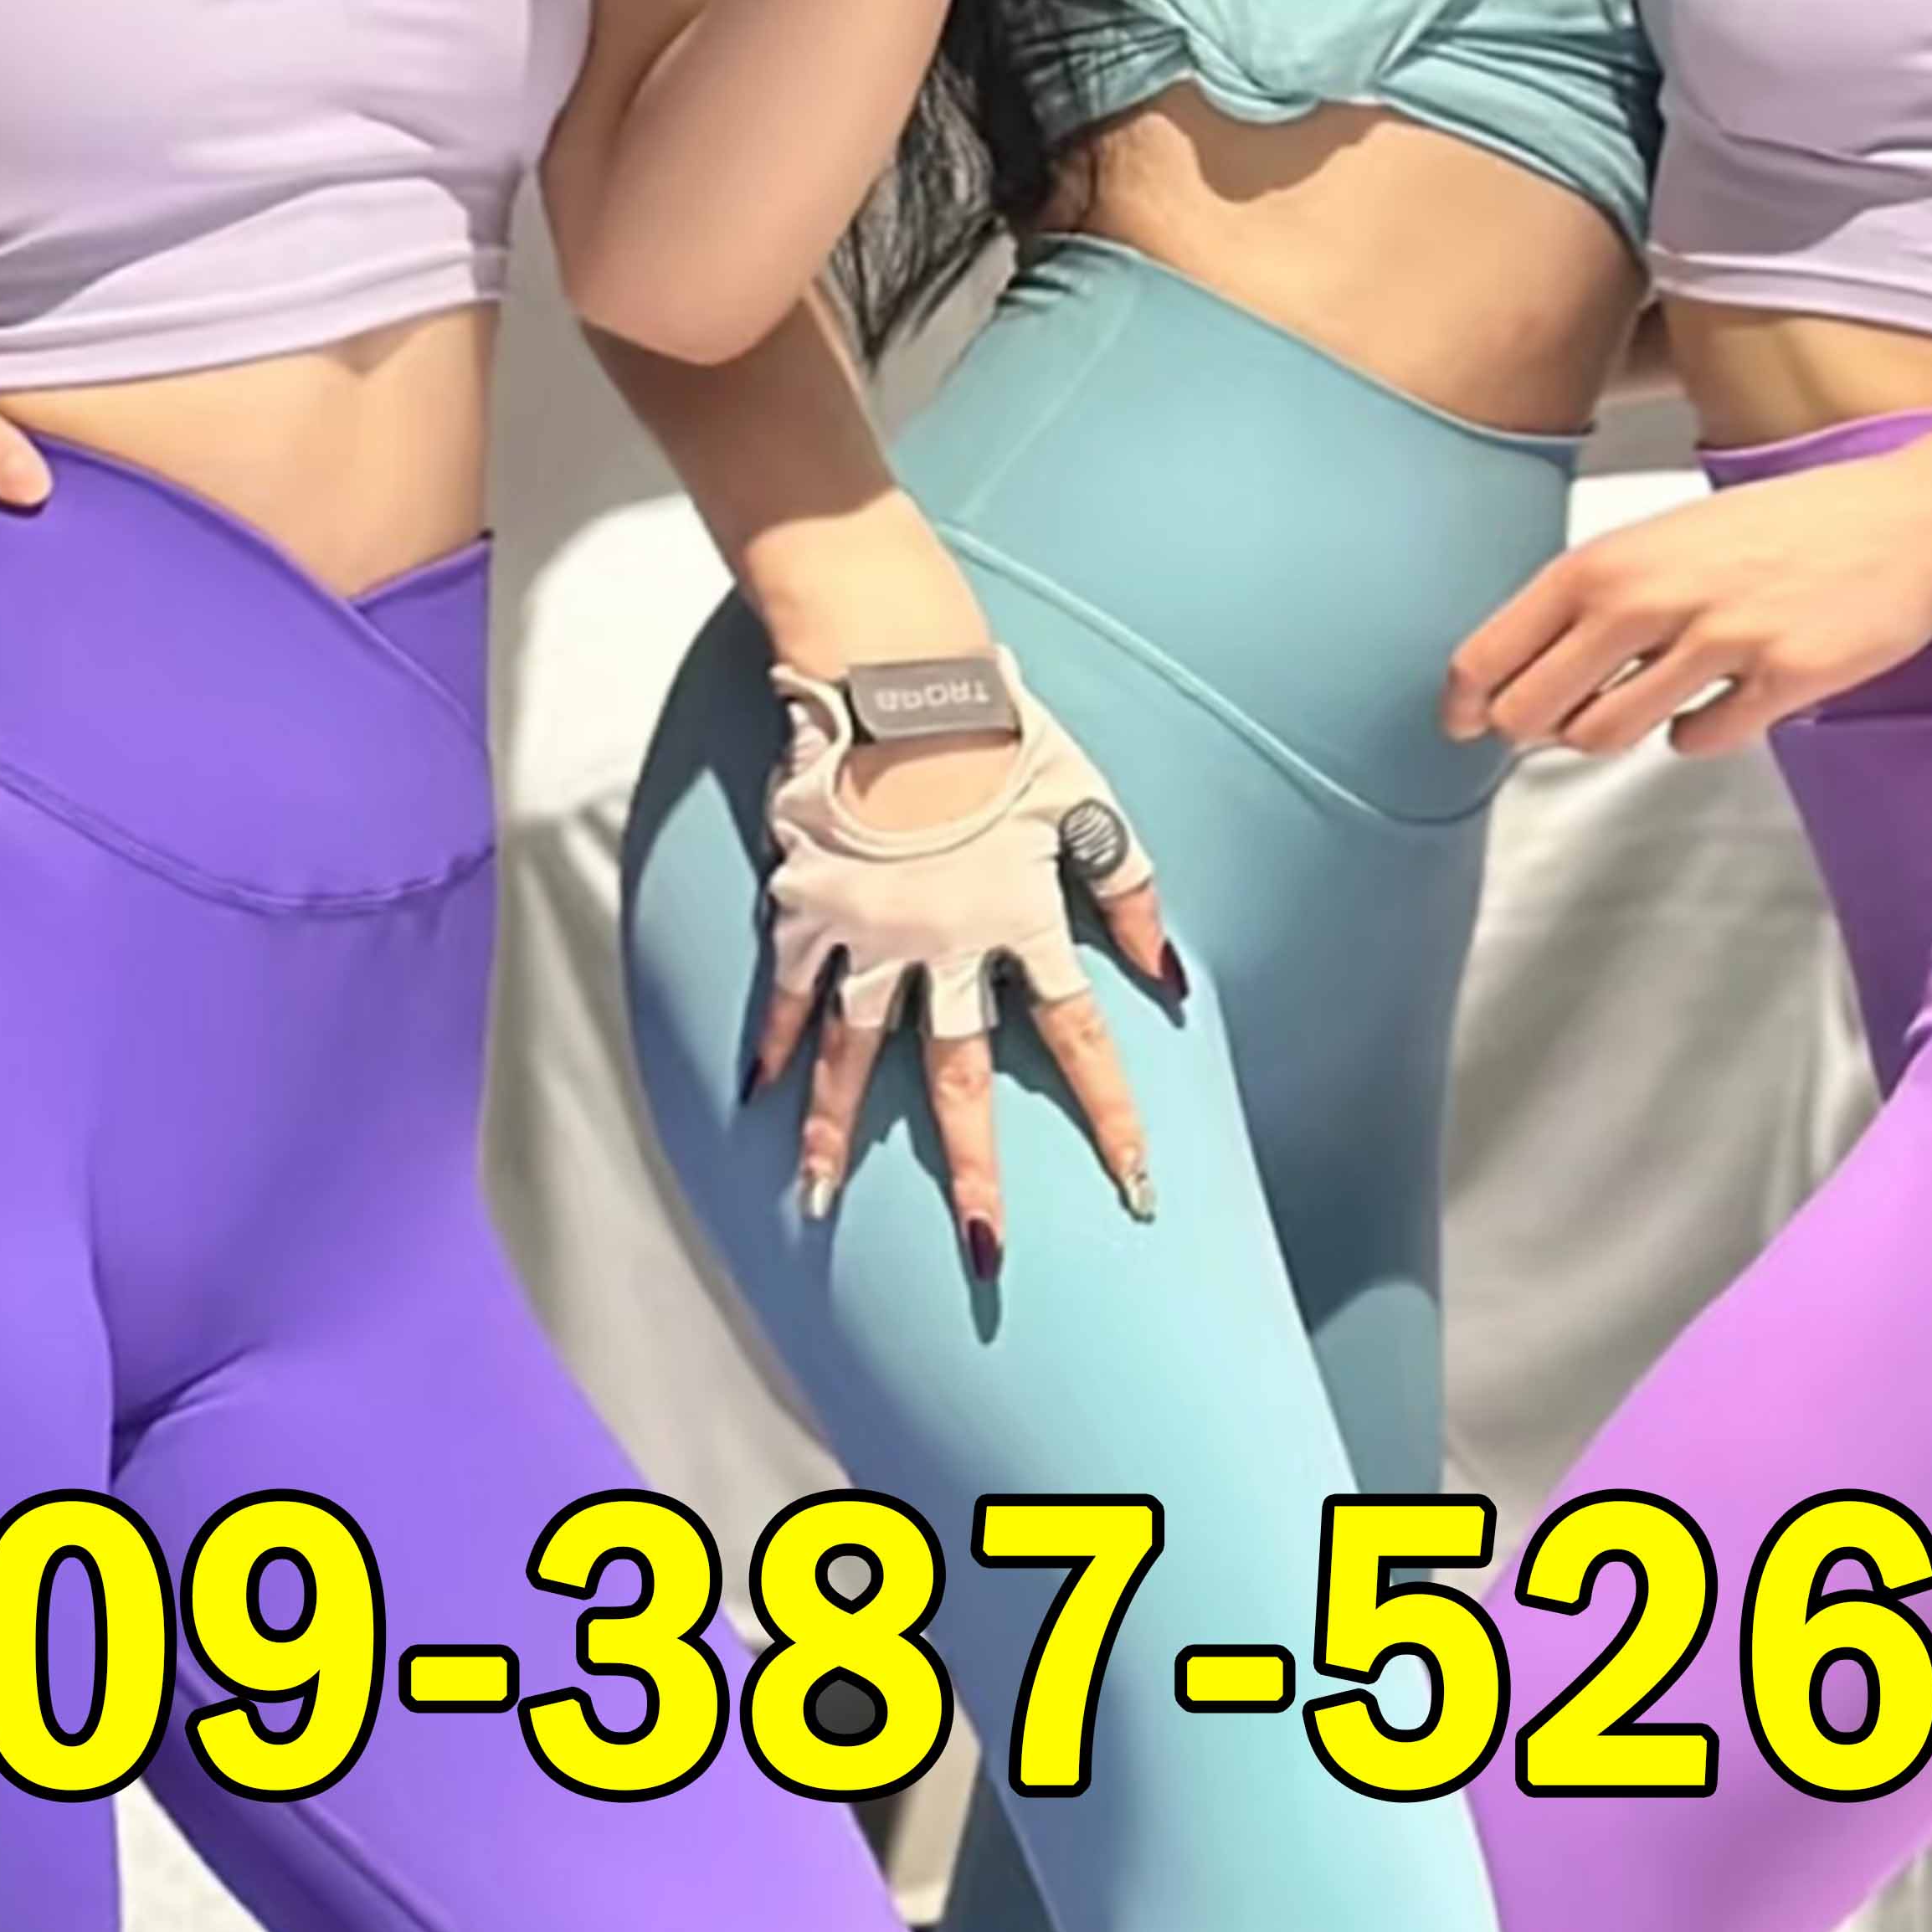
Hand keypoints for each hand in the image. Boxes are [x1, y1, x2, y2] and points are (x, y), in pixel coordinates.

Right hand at [748, 657, 1181, 1279]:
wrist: (897, 682)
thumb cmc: (1003, 734)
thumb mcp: (1088, 803)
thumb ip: (1129, 891)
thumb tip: (1169, 975)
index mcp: (1022, 922)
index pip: (1080, 1039)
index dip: (1112, 1116)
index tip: (1138, 1185)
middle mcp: (946, 946)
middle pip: (962, 1079)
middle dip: (976, 1171)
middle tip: (983, 1249)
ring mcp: (869, 933)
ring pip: (856, 1053)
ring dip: (839, 1130)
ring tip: (822, 1199)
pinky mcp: (809, 906)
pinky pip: (789, 991)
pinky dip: (775, 1042)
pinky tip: (763, 1097)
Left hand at [1442, 449, 1931, 761]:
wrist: (1902, 520)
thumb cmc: (1774, 528)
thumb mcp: (1667, 540)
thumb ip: (1597, 597)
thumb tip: (1526, 671)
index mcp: (1609, 558)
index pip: (1498, 645)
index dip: (1466, 697)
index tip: (1460, 724)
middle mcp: (1650, 597)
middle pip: (1538, 705)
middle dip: (1532, 728)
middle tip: (1553, 723)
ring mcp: (1717, 641)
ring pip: (1610, 731)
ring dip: (1610, 733)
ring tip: (1639, 705)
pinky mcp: (1781, 681)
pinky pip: (1701, 740)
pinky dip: (1695, 735)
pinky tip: (1715, 706)